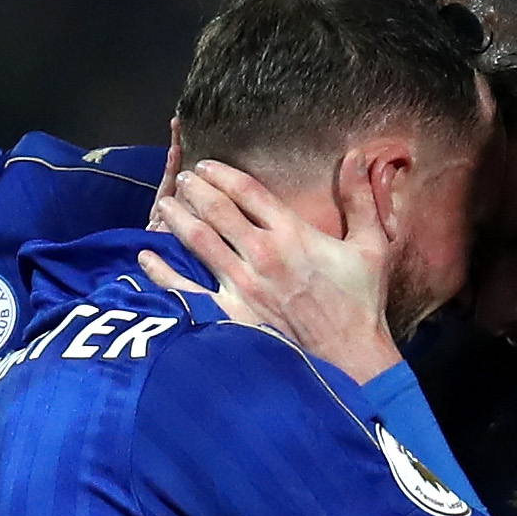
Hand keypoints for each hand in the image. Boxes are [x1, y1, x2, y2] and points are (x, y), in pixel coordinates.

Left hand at [141, 157, 396, 379]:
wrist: (350, 359)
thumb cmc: (360, 304)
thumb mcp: (371, 246)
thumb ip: (360, 198)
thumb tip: (355, 155)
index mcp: (292, 233)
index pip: (246, 191)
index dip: (221, 173)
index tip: (205, 166)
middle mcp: (261, 253)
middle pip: (216, 209)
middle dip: (194, 189)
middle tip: (182, 179)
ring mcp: (242, 285)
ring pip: (198, 241)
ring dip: (177, 218)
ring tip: (164, 205)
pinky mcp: (230, 315)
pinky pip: (187, 289)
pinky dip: (162, 272)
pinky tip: (146, 257)